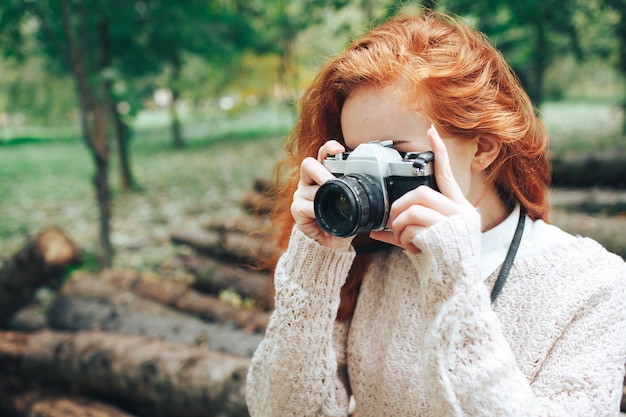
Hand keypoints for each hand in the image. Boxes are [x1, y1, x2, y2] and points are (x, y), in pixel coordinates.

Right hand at [291, 140, 355, 250]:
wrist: (331, 244)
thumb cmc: (342, 221)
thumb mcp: (353, 205)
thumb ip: (358, 193)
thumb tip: (378, 188)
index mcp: (324, 175)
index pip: (323, 155)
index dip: (329, 148)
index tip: (338, 149)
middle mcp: (310, 181)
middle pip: (308, 165)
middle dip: (321, 173)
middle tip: (331, 182)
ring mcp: (302, 194)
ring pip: (309, 188)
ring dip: (322, 197)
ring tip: (331, 207)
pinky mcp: (296, 209)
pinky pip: (304, 205)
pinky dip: (315, 211)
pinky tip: (322, 217)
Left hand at [370, 125, 473, 253]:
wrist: (455, 288)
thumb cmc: (440, 265)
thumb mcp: (421, 244)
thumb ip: (402, 233)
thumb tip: (376, 232)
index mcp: (458, 209)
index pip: (447, 175)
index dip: (439, 153)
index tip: (431, 131)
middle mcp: (461, 212)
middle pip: (422, 193)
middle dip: (400, 206)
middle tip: (392, 222)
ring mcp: (455, 223)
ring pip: (414, 209)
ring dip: (399, 224)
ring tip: (401, 239)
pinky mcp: (446, 235)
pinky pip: (413, 227)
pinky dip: (403, 237)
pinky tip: (411, 249)